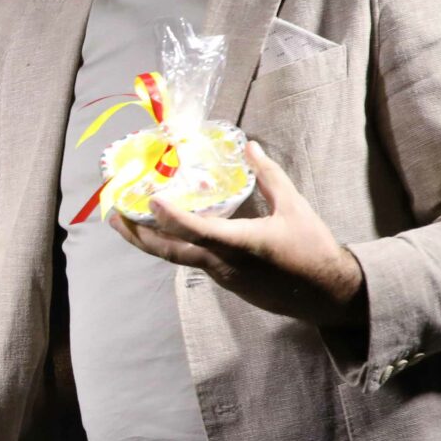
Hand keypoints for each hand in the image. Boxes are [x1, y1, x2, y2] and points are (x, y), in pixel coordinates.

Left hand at [110, 142, 366, 326]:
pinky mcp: (227, 283)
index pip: (196, 230)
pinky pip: (194, 262)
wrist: (328, 294)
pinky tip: (167, 232)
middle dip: (137, 234)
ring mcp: (222, 277)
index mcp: (239, 244)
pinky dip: (176, 246)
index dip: (170, 216)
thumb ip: (269, 176)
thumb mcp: (294, 206)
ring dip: (152, 241)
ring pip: (178, 258)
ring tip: (129, 222)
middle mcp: (223, 264)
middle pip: (170, 251)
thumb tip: (250, 146)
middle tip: (112, 217)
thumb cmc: (312, 248)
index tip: (150, 200)